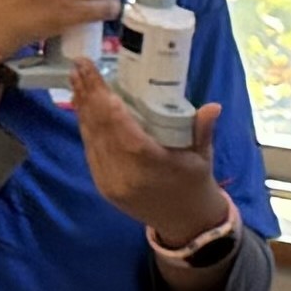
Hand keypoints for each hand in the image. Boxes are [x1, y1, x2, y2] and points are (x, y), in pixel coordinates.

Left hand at [71, 65, 232, 242]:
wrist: (185, 223)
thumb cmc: (195, 185)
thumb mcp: (204, 157)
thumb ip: (202, 130)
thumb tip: (213, 106)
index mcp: (152, 166)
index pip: (121, 127)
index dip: (102, 99)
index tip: (92, 74)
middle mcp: (125, 175)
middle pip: (100, 128)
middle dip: (88, 95)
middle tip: (80, 67)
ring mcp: (110, 181)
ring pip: (90, 137)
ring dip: (82, 107)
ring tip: (77, 80)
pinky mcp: (102, 184)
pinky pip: (91, 149)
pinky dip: (86, 125)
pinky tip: (83, 106)